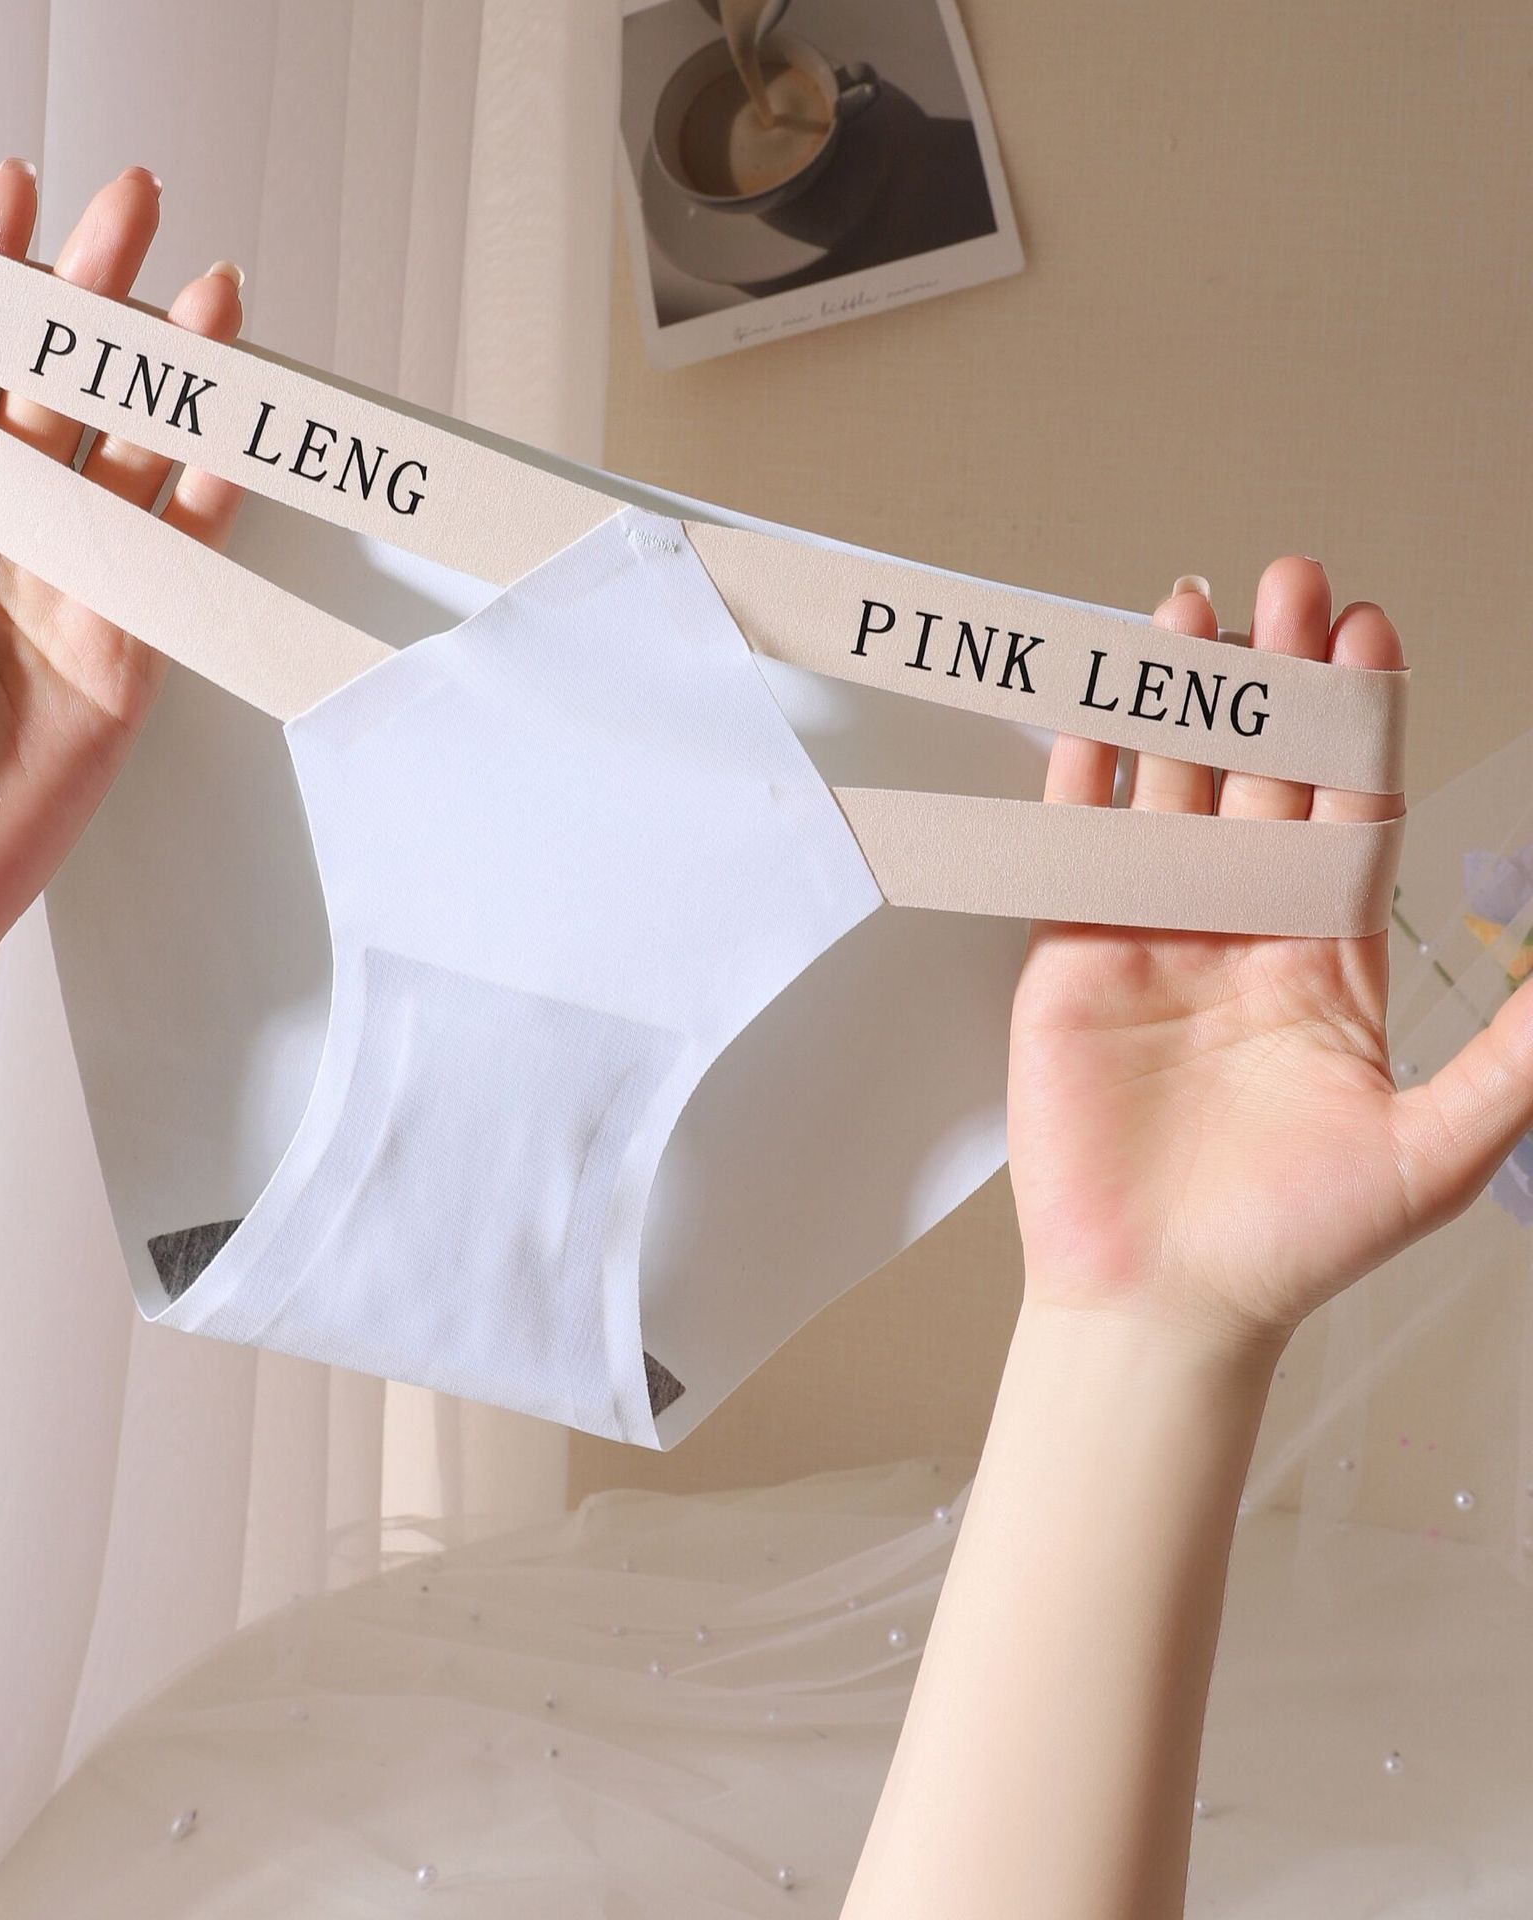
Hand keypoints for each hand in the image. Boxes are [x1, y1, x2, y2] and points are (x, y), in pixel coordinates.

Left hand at [0, 160, 245, 966]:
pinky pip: (176, 557)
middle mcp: (0, 533)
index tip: (15, 200)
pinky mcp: (127, 649)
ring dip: (172, 380)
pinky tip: (234, 435)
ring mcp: (71, 586)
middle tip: (136, 211)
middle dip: (98, 299)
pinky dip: (211, 497)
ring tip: (212, 302)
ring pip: (133, 457)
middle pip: (59, 390)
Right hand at [1008, 558, 1532, 1354]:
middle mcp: (1239, 927)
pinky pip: (1077, 846)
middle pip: (1259, 774)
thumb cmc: (1297, 1237)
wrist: (1165, 1299)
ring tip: (1190, 613)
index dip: (1358, 718)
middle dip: (1273, 678)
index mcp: (1326, 955)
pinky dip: (1084, 775)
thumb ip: (1519, 1049)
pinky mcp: (1070, 959)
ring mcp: (1150, 936)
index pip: (1348, 806)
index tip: (1369, 630)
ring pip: (1167, 790)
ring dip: (1176, 705)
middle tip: (1288, 582)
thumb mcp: (1444, 1144)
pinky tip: (1099, 709)